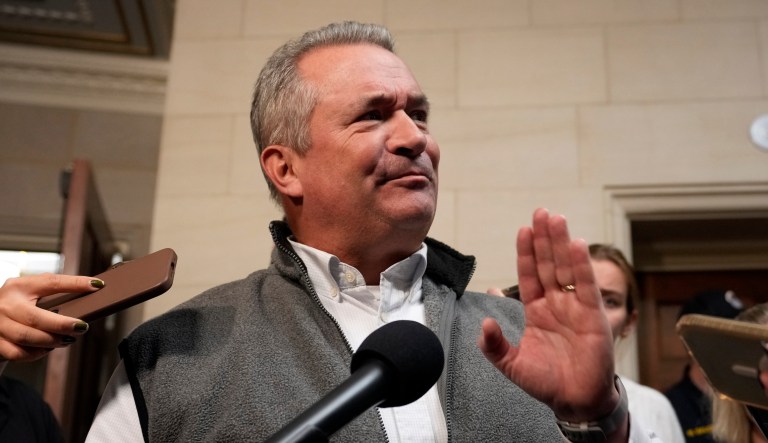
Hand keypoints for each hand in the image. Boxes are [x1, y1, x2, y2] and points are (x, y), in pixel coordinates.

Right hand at [0, 274, 101, 361]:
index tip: (97, 285)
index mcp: (19, 286)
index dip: (75, 283)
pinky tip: (47, 348)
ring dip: (52, 341)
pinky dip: (36, 353)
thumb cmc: (16, 305)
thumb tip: (90, 293)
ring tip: (68, 340)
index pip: (51, 282)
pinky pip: (18, 353)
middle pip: (36, 317)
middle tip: (81, 327)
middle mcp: (6, 304)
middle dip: (62, 325)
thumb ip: (52, 293)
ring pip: (27, 337)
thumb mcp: (29, 293)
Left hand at [477, 208, 618, 422]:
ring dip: (561, 243)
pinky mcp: (593, 315)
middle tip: (541, 212)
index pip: (530, 275)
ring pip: (566, 268)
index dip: (527, 253)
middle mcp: (556, 303)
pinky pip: (585, 285)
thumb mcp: (511, 364)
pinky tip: (575, 244)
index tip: (523, 230)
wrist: (574, 401)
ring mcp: (575, 306)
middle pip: (549, 264)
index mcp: (537, 310)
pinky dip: (581, 265)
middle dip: (544, 238)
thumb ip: (494, 345)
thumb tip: (483, 324)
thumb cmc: (545, 382)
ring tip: (555, 218)